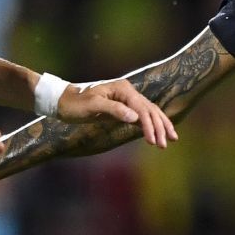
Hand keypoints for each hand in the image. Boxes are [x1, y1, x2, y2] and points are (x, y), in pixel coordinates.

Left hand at [56, 79, 177, 147]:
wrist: (63, 101)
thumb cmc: (75, 104)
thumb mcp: (93, 106)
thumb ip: (115, 110)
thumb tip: (135, 118)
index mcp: (123, 89)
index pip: (142, 109)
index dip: (149, 125)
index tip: (153, 141)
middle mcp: (128, 92)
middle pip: (151, 110)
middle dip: (160, 127)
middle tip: (166, 144)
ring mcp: (127, 99)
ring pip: (150, 112)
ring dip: (161, 126)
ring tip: (172, 139)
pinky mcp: (123, 107)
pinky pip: (143, 116)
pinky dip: (152, 125)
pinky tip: (160, 133)